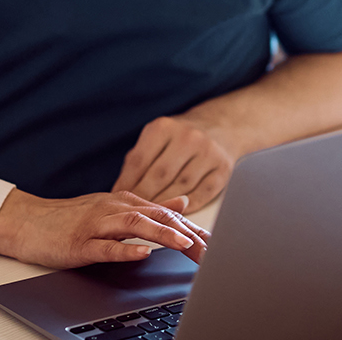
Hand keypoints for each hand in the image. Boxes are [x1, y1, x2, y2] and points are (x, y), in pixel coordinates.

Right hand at [0, 189, 209, 267]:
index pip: (168, 215)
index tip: (219, 244)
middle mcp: (114, 208)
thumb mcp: (113, 207)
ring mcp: (96, 224)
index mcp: (126, 202)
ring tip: (184, 244)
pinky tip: (141, 254)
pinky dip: (124, 249)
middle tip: (212, 250)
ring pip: (134, 226)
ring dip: (161, 235)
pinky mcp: (79, 242)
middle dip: (187, 234)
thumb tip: (181, 203)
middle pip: (157, 218)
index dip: (195, 229)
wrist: (27, 220)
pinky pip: (104, 246)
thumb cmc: (70, 218)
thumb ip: (148, 207)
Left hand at [112, 115, 236, 212]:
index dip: (127, 184)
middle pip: (159, 176)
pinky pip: (202, 194)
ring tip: (152, 218)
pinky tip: (176, 213)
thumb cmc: (180, 136)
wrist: (221, 125)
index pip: (139, 161)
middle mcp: (187, 137)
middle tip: (134, 214)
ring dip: (164, 205)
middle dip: (144, 197)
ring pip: (180, 188)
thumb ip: (138, 160)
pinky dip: (187, 207)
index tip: (118, 200)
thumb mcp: (157, 137)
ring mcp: (208, 153)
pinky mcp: (223, 169)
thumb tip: (118, 192)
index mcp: (164, 128)